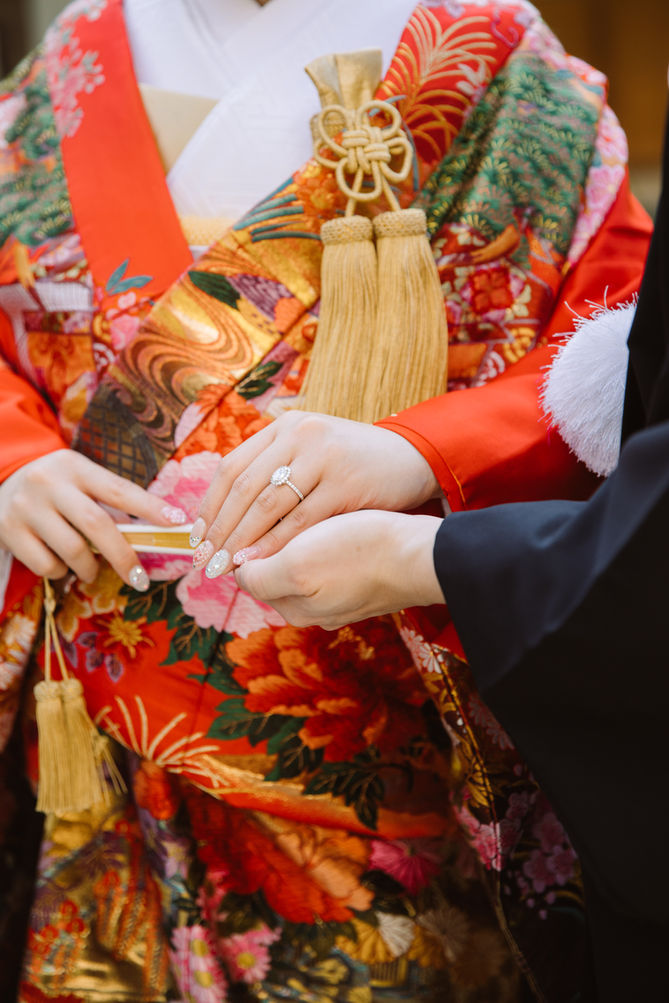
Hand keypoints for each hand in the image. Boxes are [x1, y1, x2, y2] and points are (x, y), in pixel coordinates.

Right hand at [0, 450, 187, 588]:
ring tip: (90, 568)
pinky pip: (46, 565)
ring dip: (89, 568)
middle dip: (124, 557)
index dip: (150, 507)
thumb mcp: (78, 481)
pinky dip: (61, 572)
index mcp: (75, 467)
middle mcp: (49, 483)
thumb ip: (107, 504)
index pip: (120, 489)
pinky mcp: (8, 530)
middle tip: (140, 579)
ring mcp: (26, 507)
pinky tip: (60, 564)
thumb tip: (148, 537)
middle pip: (98, 525)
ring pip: (72, 551)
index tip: (178, 522)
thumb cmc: (54, 487)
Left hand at [191, 411, 441, 576]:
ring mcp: (322, 456)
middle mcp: (299, 434)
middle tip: (205, 560)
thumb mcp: (312, 450)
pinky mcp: (344, 482)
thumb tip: (227, 510)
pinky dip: (274, 545)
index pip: (231, 467)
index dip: (210, 506)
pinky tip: (259, 564)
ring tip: (226, 567)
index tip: (197, 538)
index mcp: (284, 427)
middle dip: (220, 528)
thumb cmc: (356, 465)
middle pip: (243, 487)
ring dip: (241, 540)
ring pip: (267, 505)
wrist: (413, 460)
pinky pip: (300, 521)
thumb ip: (276, 467)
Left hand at [234, 510, 444, 628]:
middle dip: (264, 542)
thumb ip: (260, 575)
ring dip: (292, 538)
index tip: (238, 511)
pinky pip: (328, 558)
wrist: (421, 556)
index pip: (248, 574)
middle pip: (272, 570)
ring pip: (301, 561)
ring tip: (292, 507)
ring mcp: (339, 596)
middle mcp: (313, 609)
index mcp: (293, 608)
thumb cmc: (360, 555)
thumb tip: (238, 570)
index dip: (241, 542)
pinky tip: (328, 519)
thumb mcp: (298, 567)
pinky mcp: (360, 580)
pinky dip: (321, 538)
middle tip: (260, 505)